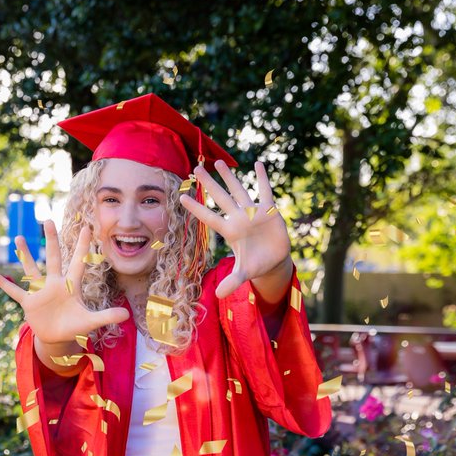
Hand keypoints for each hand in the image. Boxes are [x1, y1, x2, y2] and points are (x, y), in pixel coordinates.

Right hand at [0, 220, 128, 345]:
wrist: (57, 337)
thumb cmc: (74, 327)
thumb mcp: (90, 322)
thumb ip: (106, 317)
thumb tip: (127, 316)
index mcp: (71, 286)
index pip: (78, 262)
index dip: (82, 246)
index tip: (86, 227)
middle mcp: (54, 284)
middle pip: (53, 258)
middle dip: (51, 240)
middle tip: (48, 220)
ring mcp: (40, 292)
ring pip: (31, 269)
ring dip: (25, 255)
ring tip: (19, 238)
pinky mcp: (29, 303)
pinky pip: (14, 292)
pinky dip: (4, 285)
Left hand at [181, 159, 291, 298]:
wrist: (275, 259)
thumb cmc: (256, 264)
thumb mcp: (244, 273)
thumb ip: (232, 281)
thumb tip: (218, 294)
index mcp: (230, 231)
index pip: (209, 217)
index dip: (196, 208)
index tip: (181, 197)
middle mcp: (238, 218)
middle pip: (221, 197)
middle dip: (209, 183)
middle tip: (196, 167)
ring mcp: (253, 212)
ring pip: (239, 190)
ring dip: (230, 176)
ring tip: (219, 161)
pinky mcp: (269, 210)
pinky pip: (265, 191)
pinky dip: (262, 178)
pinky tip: (258, 163)